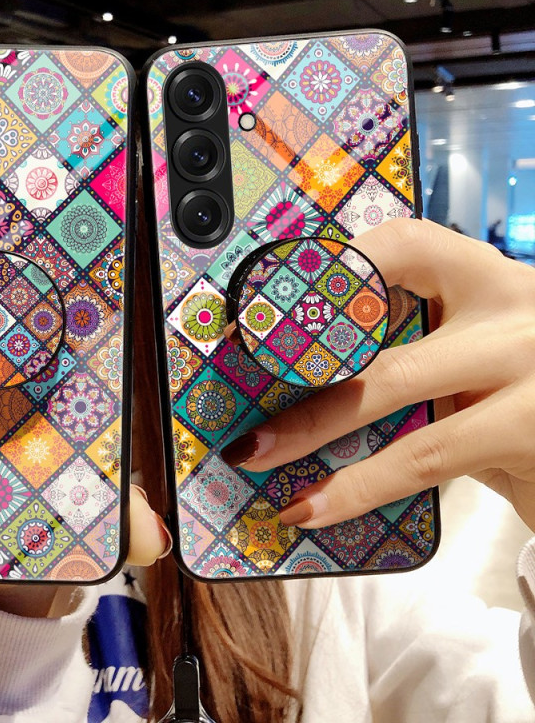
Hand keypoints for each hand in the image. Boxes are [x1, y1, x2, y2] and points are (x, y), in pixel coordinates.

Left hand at [222, 218, 534, 532]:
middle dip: (302, 372)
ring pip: (398, 388)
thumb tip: (297, 384)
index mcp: (487, 277)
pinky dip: (362, 486)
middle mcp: (513, 304)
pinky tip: (318, 508)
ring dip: (313, 432)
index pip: (402, 243)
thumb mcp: (470, 361)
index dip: (334, 264)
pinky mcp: (534, 427)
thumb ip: (409, 355)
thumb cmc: (515, 400)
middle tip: (245, 404)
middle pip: (385, 321)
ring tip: (259, 462)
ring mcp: (529, 364)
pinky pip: (428, 457)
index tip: (269, 305)